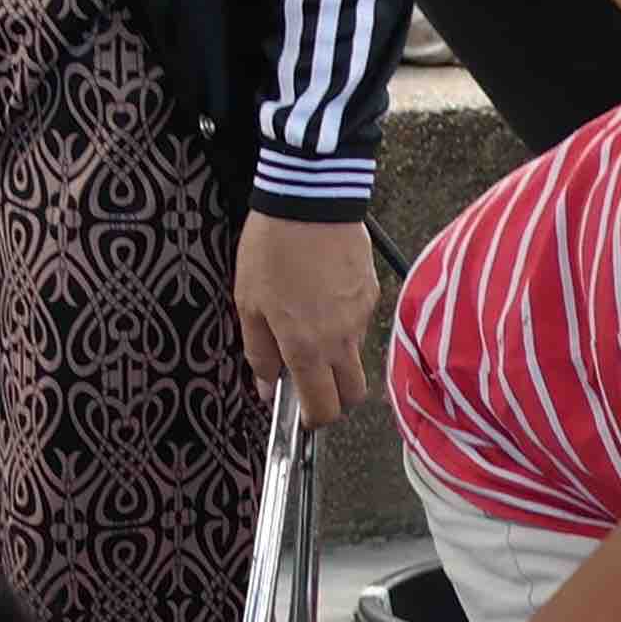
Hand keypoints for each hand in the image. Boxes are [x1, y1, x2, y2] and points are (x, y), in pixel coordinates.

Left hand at [234, 211, 384, 430]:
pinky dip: (344, 322)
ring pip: (355, 357)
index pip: (323, 408)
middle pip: (353, 395)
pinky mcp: (371, 295)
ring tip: (310, 321)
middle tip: (311, 381)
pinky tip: (324, 294)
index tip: (302, 416)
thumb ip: (259, 351)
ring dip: (336, 355)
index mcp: (306, 347)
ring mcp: (361, 318)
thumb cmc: (272, 248)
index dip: (313, 420)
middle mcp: (341, 341)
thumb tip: (265, 386)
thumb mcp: (248, 302)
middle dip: (334, 398)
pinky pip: (360, 323)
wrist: (310, 200)